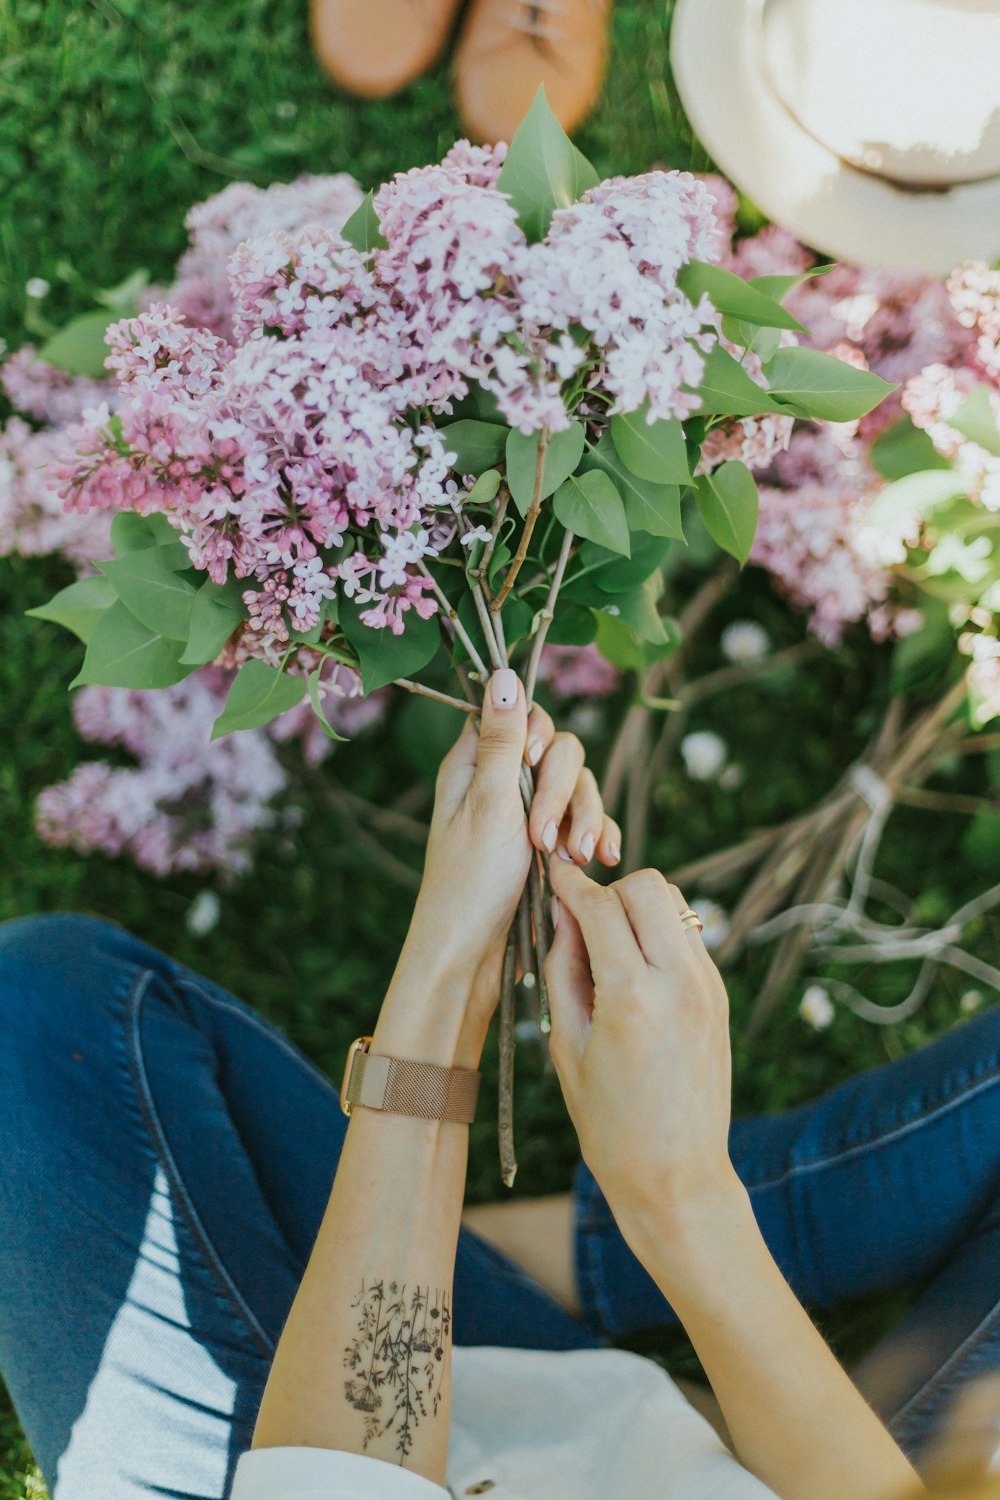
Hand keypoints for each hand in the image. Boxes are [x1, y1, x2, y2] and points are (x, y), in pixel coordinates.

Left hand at [381, 669, 619, 1067]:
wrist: (471, 959)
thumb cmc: (469, 884)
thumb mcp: (489, 804)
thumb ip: (504, 740)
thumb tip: (504, 672)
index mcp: (473, 763)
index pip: (521, 715)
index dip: (538, 735)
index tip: (534, 766)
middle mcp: (500, 782)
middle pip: (561, 751)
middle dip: (566, 791)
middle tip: (548, 839)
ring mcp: (527, 815)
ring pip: (581, 788)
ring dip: (586, 819)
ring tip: (577, 862)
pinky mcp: (549, 846)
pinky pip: (589, 823)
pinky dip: (598, 837)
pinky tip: (603, 861)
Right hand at [545, 858, 736, 1237]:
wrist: (677, 1177)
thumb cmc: (608, 1123)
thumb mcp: (567, 1044)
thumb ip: (562, 967)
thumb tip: (562, 910)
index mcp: (631, 999)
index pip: (600, 906)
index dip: (569, 884)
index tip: (551, 874)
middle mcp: (679, 984)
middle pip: (647, 886)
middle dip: (609, 891)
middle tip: (582, 921)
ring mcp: (708, 988)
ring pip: (674, 901)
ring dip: (638, 907)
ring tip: (609, 947)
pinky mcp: (720, 996)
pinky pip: (687, 935)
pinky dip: (658, 934)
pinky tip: (634, 969)